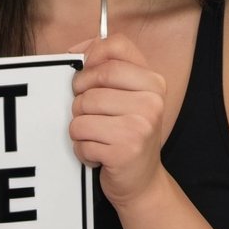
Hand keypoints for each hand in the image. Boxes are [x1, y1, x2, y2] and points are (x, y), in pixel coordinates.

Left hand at [69, 33, 167, 207]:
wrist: (141, 181)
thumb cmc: (126, 133)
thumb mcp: (127, 96)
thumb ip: (106, 68)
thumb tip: (76, 51)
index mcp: (152, 82)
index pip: (115, 47)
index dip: (90, 58)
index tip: (84, 74)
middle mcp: (151, 101)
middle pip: (92, 81)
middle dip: (79, 99)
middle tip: (88, 114)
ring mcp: (141, 126)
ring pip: (81, 111)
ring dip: (79, 128)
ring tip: (97, 137)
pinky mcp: (125, 150)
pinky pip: (81, 139)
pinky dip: (82, 149)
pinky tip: (98, 154)